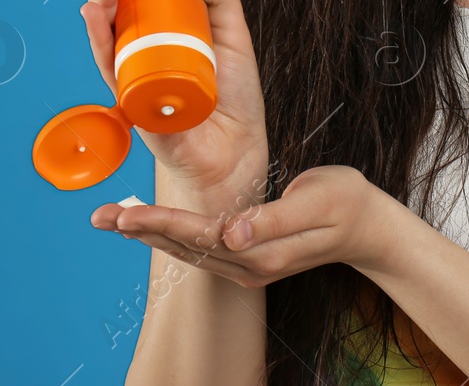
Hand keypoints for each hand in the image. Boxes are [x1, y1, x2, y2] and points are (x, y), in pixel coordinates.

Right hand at [71, 0, 269, 203]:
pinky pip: (110, 65)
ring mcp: (134, 71)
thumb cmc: (233, 98)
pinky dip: (100, 39)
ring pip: (106, 27)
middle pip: (114, 1)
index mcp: (166, 28)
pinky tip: (94, 13)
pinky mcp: (132, 97)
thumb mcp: (233, 36)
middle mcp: (143, 46)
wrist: (237, 152)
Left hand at [91, 165, 395, 287]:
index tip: (128, 214)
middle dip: (142, 229)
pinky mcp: (247, 259)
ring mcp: (248, 266)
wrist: (367, 225)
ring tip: (112, 218)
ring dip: (149, 234)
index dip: (162, 223)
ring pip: (188, 251)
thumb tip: (235, 234)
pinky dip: (171, 235)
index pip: (201, 236)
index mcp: (262, 250)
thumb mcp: (317, 202)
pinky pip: (201, 249)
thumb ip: (274, 220)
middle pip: (186, 247)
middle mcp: (249, 265)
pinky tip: (150, 224)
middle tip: (100, 216)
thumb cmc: (346, 203)